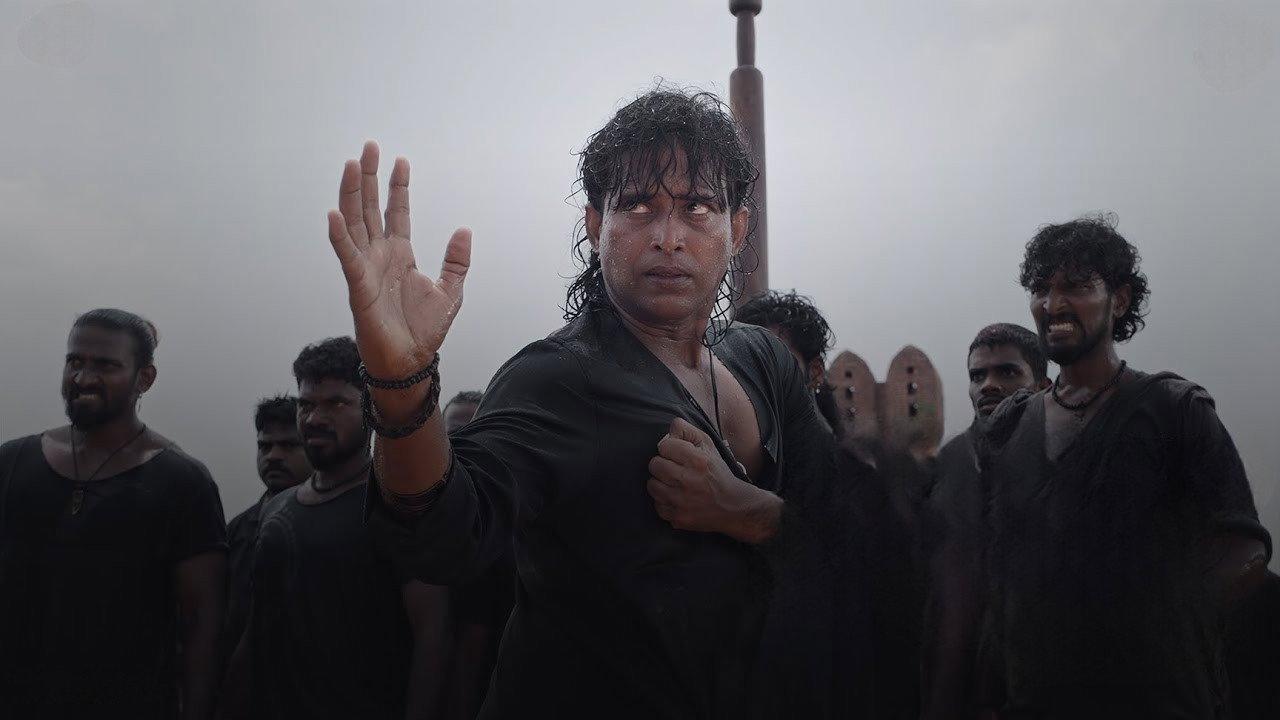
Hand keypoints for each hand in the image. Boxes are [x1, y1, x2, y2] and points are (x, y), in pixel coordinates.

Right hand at [326, 141, 470, 378]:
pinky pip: (346, 256)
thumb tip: (463, 231)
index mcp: (401, 254)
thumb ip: (456, 261)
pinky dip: (339, 236)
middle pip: (370, 208)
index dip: (397, 187)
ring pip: (354, 223)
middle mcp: (380, 256)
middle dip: (369, 178)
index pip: (397, 212)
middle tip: (369, 148)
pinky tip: (335, 214)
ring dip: (351, 194)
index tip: (400, 161)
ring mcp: (366, 268)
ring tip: (352, 165)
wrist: (411, 361)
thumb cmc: (425, 331)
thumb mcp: (451, 291)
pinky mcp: (358, 285)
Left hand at [647, 417, 780, 543]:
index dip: (669, 448)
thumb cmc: (718, 474)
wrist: (733, 506)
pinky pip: (657, 505)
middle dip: (663, 465)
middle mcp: (688, 481)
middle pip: (654, 465)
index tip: (676, 454)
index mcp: (698, 461)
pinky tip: (676, 498)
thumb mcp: (709, 447)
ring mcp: (682, 501)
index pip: (664, 446)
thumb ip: (688, 431)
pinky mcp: (678, 518)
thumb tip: (670, 427)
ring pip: (652, 485)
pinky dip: (664, 502)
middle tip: (674, 469)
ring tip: (674, 484)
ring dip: (661, 483)